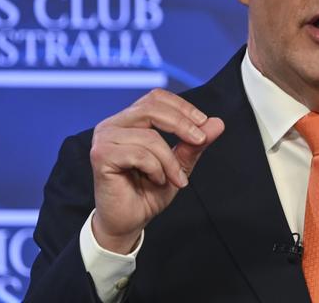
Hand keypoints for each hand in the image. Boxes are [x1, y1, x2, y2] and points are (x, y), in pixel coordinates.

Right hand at [89, 88, 223, 253]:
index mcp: (129, 120)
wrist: (129, 222)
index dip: (182, 107)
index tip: (203, 123)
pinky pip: (139, 154)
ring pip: (150, 136)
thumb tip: (217, 123)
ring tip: (176, 179)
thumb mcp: (179, 165)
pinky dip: (157, 169)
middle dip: (182, 124)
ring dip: (170, 161)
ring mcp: (104, 138)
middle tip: (200, 141)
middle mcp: (113, 124)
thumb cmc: (149, 192)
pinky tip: (157, 181)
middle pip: (152, 108)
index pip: (157, 98)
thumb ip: (195, 143)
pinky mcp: (101, 155)